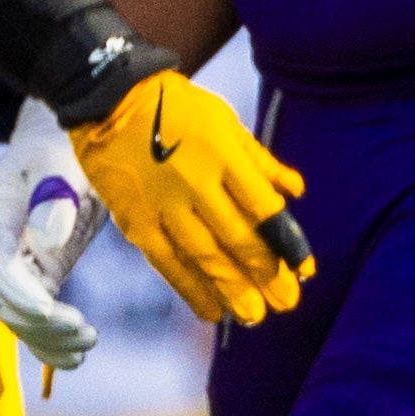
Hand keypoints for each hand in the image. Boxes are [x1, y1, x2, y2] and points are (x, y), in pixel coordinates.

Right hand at [0, 105, 105, 370]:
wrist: (59, 143)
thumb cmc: (61, 147)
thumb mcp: (60, 162)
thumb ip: (54, 198)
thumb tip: (49, 238)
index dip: (20, 293)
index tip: (55, 310)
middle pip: (2, 300)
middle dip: (38, 323)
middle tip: (84, 331)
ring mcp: (13, 263)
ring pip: (16, 316)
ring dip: (47, 338)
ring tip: (87, 344)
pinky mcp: (35, 274)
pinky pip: (33, 317)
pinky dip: (50, 341)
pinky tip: (77, 356)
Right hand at [70, 65, 311, 326]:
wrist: (109, 99)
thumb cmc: (177, 107)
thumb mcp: (226, 122)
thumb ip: (260, 161)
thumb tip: (296, 191)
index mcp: (224, 156)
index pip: (264, 208)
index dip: (287, 242)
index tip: (305, 269)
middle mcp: (196, 184)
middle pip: (237, 238)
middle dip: (265, 275)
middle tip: (286, 303)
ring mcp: (163, 205)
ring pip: (203, 256)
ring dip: (232, 289)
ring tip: (254, 316)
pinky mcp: (135, 220)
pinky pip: (166, 261)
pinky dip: (190, 288)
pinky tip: (211, 311)